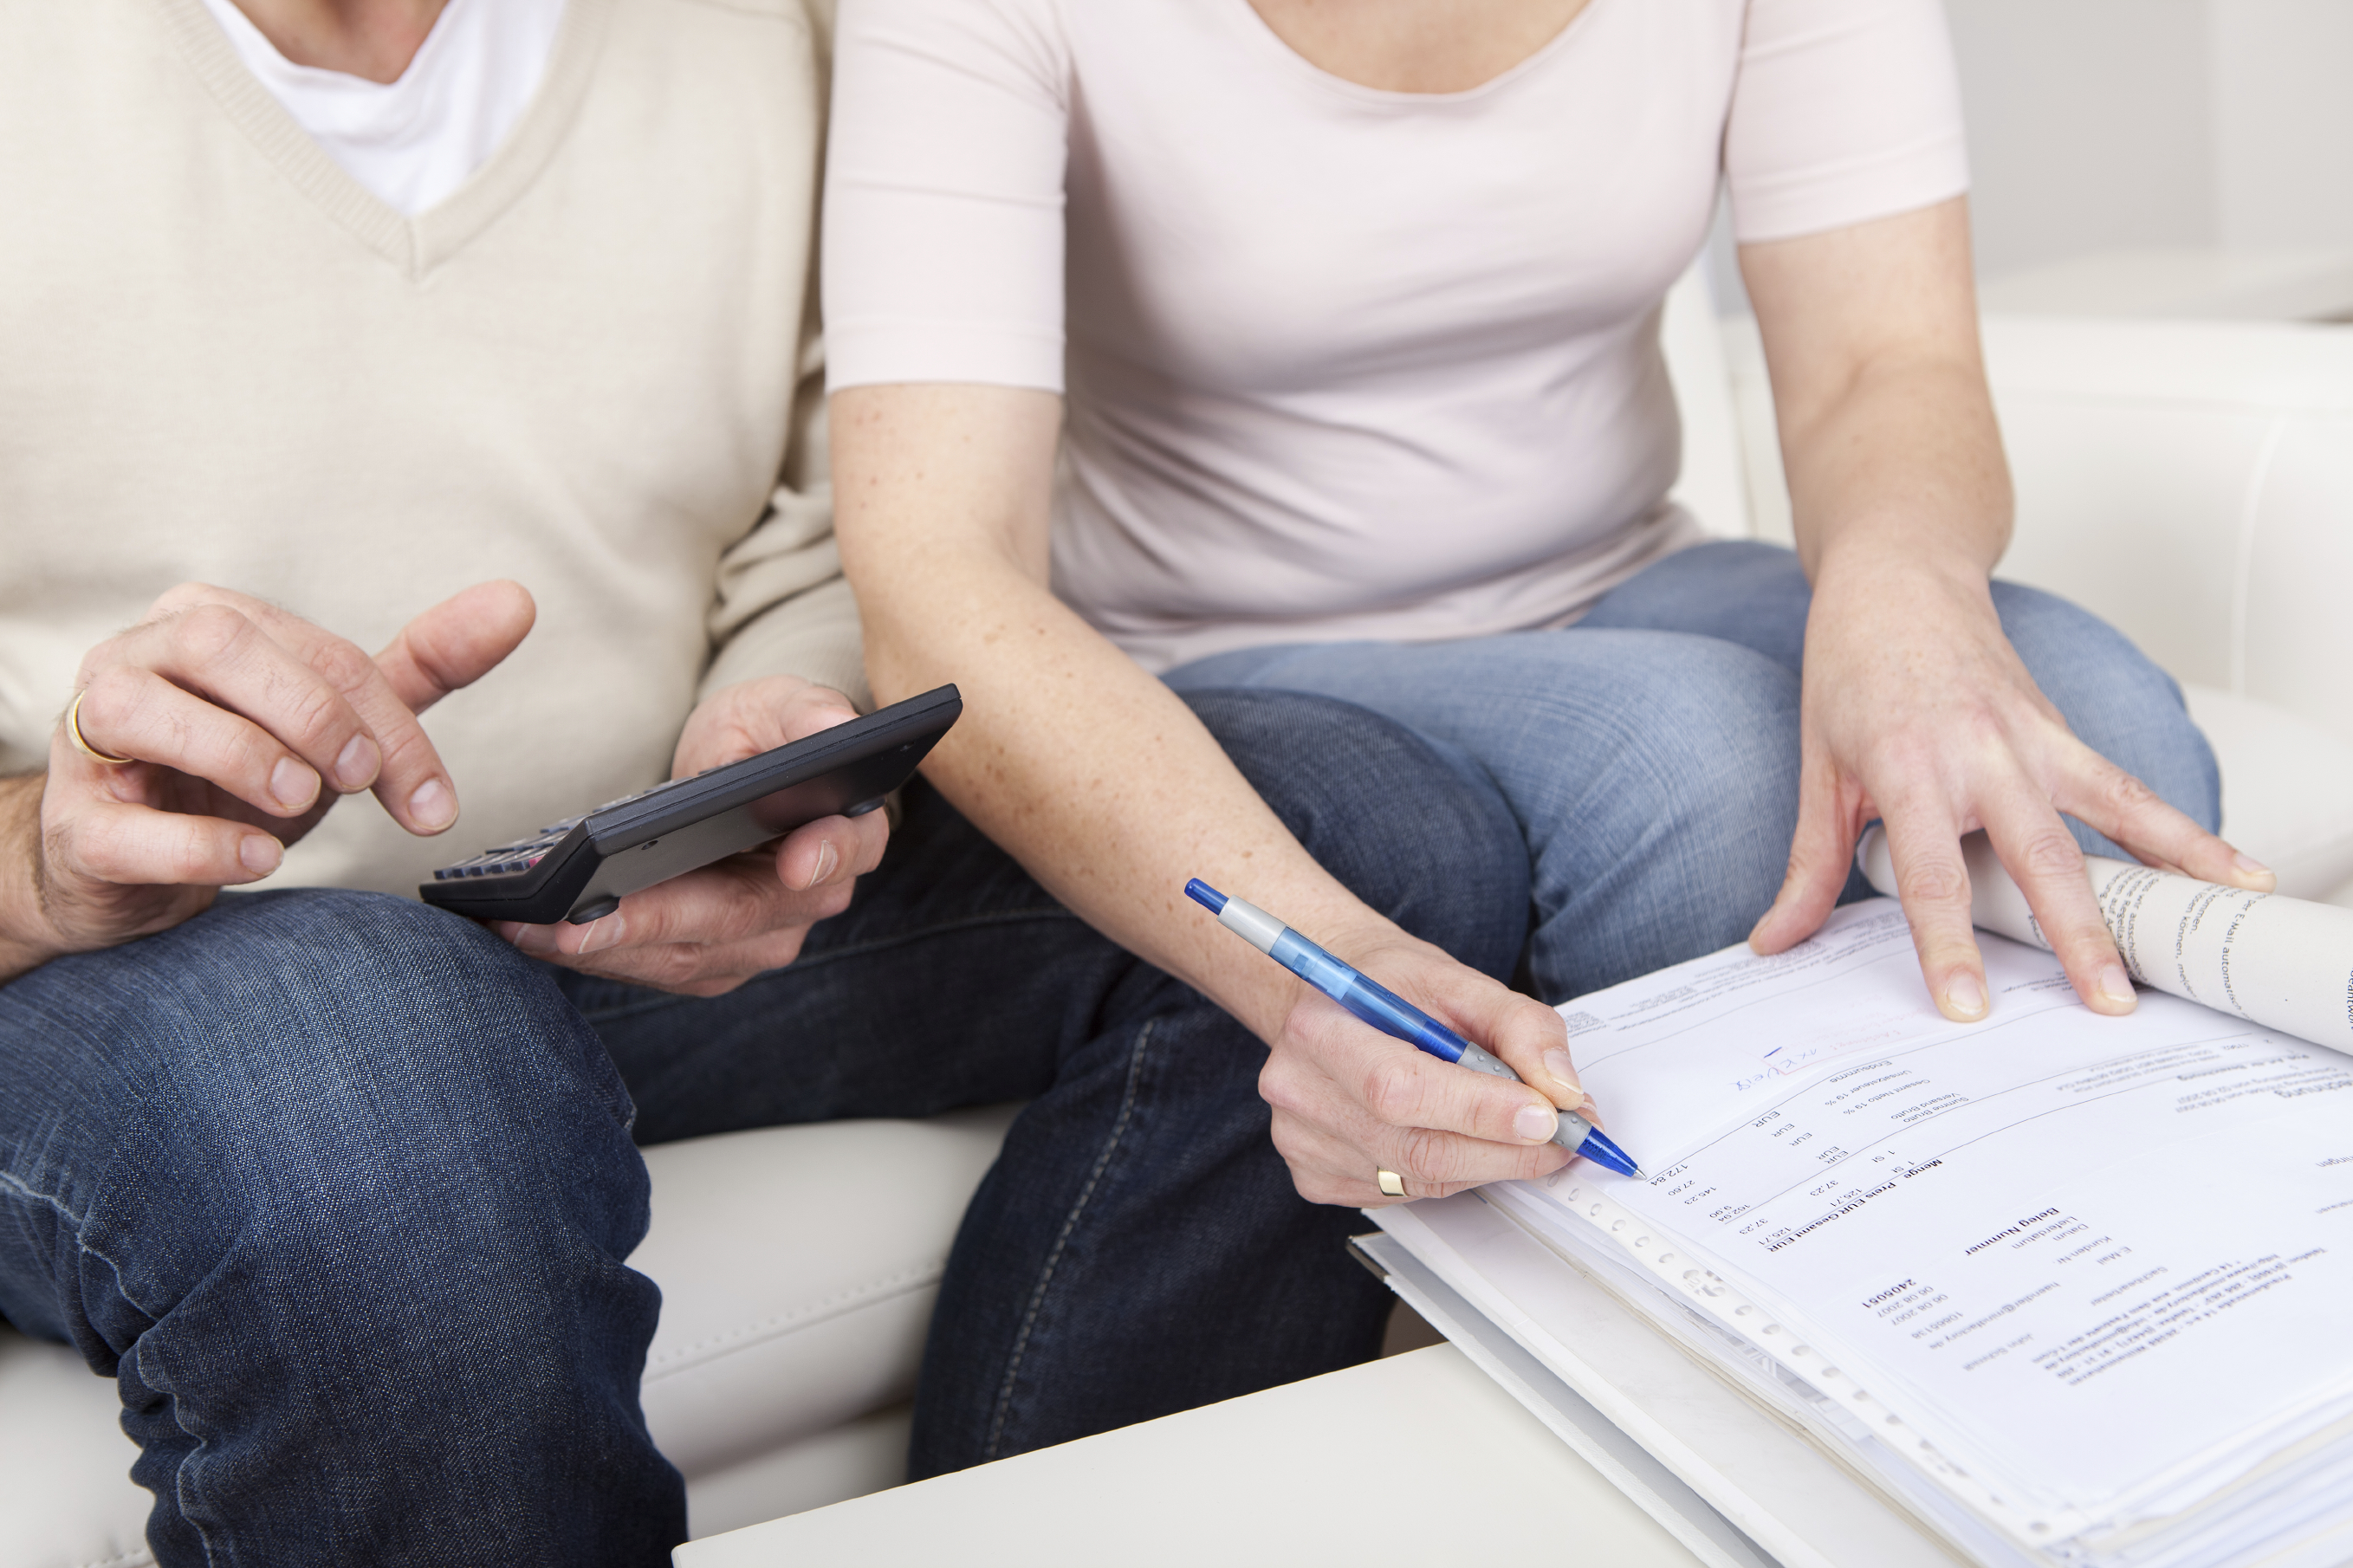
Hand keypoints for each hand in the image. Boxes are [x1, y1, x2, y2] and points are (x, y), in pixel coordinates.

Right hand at [1, 580, 534, 979]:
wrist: (136, 865)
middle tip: (359, 777)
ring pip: (144, 710)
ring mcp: (90, 739)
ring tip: (301, 804)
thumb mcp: (335, 722)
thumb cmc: (237, 775)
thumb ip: (421, 667)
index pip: (314, 652)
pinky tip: (256, 857)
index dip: (387, 723)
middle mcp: (136, 659)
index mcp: (207, 622)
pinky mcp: (74, 823)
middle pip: (221, 644)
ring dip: (242, 755)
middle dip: (310, 711)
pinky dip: (197, 840)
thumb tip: (515, 602)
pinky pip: (120, 822)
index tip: (433, 797)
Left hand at [494, 676, 888, 996]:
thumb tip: (832, 724)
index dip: (821, 859)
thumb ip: (808, 713)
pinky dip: (598, 957)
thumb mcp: (782, 705)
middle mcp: (812, 900)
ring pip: (686, 958)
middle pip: (737, 921)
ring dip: (606, 950)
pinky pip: (656, 970)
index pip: (842, 851)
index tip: (790, 863)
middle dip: (652, 923)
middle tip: (577, 922)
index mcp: (847, 832)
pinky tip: (539, 936)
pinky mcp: (713, 961)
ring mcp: (762, 939)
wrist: (739, 773)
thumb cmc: (763, 735)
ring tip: (532, 929)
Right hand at [1257, 920, 1595, 1205]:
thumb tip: (1561, 1090)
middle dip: (1504, 1150)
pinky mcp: (1313, 1176)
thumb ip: (1521, 1027)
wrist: (1335, 1000)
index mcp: (1321, 1028)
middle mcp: (1299, 1089)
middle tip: (1562, 1137)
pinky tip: (1455, 1137)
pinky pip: (1403, 1193)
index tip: (1548, 1115)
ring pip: (1418, 1178)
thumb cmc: (1393, 989)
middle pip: (1414, 1147)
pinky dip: (1449, 1174)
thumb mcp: (1461, 982)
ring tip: (1520, 1133)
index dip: (1480, 1110)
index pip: (1401, 1089)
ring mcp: (1301, 1140)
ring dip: (1485, 1163)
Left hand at [1749, 546, 2269, 1020]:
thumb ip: (1809, 865)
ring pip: (2113, 810)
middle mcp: (1981, 751)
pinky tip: (2229, 869)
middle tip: (2107, 1003)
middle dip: (2076, 934)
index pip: (1931, 873)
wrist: (1897, 578)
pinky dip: (2180, 829)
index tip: (1968, 1005)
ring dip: (2166, 872)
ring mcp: (2033, 736)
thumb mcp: (1818, 768)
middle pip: (2038, 855)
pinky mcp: (2062, 731)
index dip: (1948, 943)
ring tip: (2205, 932)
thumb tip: (1775, 942)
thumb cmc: (1851, 669)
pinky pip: (2129, 786)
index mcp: (1909, 765)